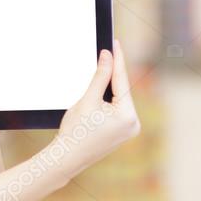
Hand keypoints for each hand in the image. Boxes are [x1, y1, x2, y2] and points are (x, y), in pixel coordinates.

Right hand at [53, 38, 140, 177]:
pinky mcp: (121, 133)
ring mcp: (129, 130)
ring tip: (102, 69)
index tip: (115, 43)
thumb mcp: (87, 99)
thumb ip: (100, 76)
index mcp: (128, 115)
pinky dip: (108, 100)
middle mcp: (133, 123)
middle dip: (112, 74)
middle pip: (122, 90)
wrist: (67, 157)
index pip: (122, 80)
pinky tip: (99, 92)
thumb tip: (108, 57)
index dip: (117, 60)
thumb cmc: (75, 131)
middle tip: (108, 51)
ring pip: (119, 100)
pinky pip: (117, 110)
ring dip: (109, 87)